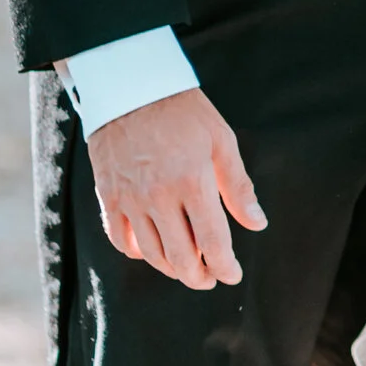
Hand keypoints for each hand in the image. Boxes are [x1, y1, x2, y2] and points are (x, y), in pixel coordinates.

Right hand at [87, 87, 266, 289]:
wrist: (130, 87)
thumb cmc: (184, 112)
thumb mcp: (221, 140)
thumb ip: (238, 186)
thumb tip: (258, 224)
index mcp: (193, 181)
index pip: (213, 242)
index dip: (225, 266)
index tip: (233, 274)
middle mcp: (159, 195)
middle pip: (181, 257)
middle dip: (199, 276)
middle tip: (210, 278)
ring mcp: (130, 198)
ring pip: (152, 254)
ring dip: (172, 268)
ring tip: (187, 267)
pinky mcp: (108, 195)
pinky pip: (120, 240)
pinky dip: (138, 253)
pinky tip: (153, 250)